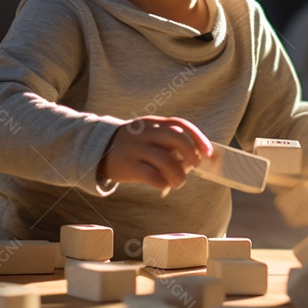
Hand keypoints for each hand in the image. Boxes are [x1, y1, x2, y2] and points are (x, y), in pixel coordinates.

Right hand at [98, 116, 213, 194]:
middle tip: (192, 167)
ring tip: (178, 182)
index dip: (198, 138)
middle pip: (176, 139)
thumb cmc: (134, 145)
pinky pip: (152, 176)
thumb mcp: (148, 134)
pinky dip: (163, 183)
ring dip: (178, 175)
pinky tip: (164, 185)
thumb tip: (196, 156)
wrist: (99, 149)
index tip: (208, 152)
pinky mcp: (128, 166)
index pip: (181, 124)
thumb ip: (168, 140)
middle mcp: (145, 132)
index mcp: (153, 122)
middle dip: (190, 155)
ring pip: (165, 160)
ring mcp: (136, 148)